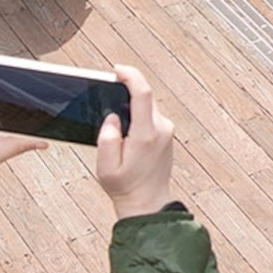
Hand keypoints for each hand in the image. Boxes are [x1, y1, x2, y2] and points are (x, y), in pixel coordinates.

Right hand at [92, 63, 175, 219]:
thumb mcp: (106, 167)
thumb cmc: (125, 187)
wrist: (148, 202)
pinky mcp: (167, 135)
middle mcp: (161, 129)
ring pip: (148, 106)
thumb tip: (112, 117)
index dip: (130, 76)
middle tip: (108, 89)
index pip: (142, 94)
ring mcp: (167, 132)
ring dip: (132, 104)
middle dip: (126, 90)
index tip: (117, 69)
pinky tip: (125, 126)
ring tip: (114, 114)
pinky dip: (138, 114)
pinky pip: (151, 116)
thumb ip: (106, 139)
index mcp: (146, 135)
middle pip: (145, 97)